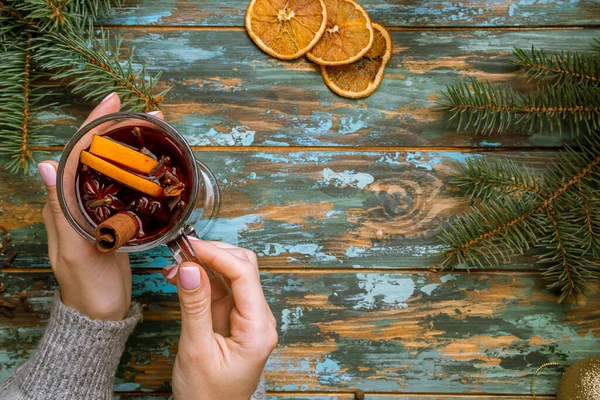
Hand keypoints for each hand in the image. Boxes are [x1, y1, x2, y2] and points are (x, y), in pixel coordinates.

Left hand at [38, 92, 162, 320]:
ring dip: (134, 148)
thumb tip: (45, 165)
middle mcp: (81, 202)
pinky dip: (142, 172)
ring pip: (116, 170)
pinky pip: (129, 188)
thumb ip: (60, 209)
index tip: (112, 100)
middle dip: (119, 130)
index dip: (93, 125)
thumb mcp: (71, 249)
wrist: (101, 313)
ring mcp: (101, 210)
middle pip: (99, 156)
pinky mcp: (119, 221)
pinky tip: (158, 166)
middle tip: (147, 113)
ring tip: (157, 131)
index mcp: (64, 204)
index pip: (76, 153)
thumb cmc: (85, 285)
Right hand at [163, 239, 277, 399]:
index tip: (190, 246)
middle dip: (214, 254)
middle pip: (243, 268)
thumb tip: (190, 267)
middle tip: (181, 251)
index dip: (218, 254)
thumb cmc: (207, 395)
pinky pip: (221, 290)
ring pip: (232, 275)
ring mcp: (247, 318)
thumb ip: (195, 306)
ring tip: (176, 264)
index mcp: (258, 329)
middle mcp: (258, 319)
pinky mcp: (233, 320)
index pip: (244, 275)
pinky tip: (182, 276)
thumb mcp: (197, 350)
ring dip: (205, 264)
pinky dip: (202, 279)